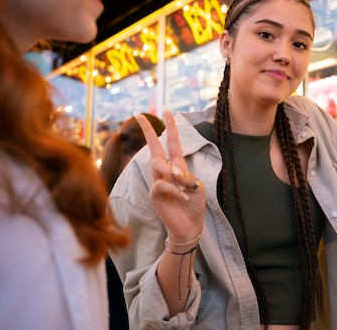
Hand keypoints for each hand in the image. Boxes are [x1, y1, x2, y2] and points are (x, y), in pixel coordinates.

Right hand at [134, 109, 205, 243]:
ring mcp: (158, 183)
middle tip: (139, 114)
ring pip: (158, 165)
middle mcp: (165, 172)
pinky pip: (161, 185)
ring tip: (183, 184)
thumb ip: (186, 175)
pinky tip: (184, 196)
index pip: (171, 143)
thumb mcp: (197, 186)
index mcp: (177, 166)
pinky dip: (175, 189)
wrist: (190, 226)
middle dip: (147, 130)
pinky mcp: (155, 195)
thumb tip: (173, 171)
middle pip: (154, 148)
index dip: (170, 127)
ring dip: (172, 171)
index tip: (166, 111)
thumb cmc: (194, 205)